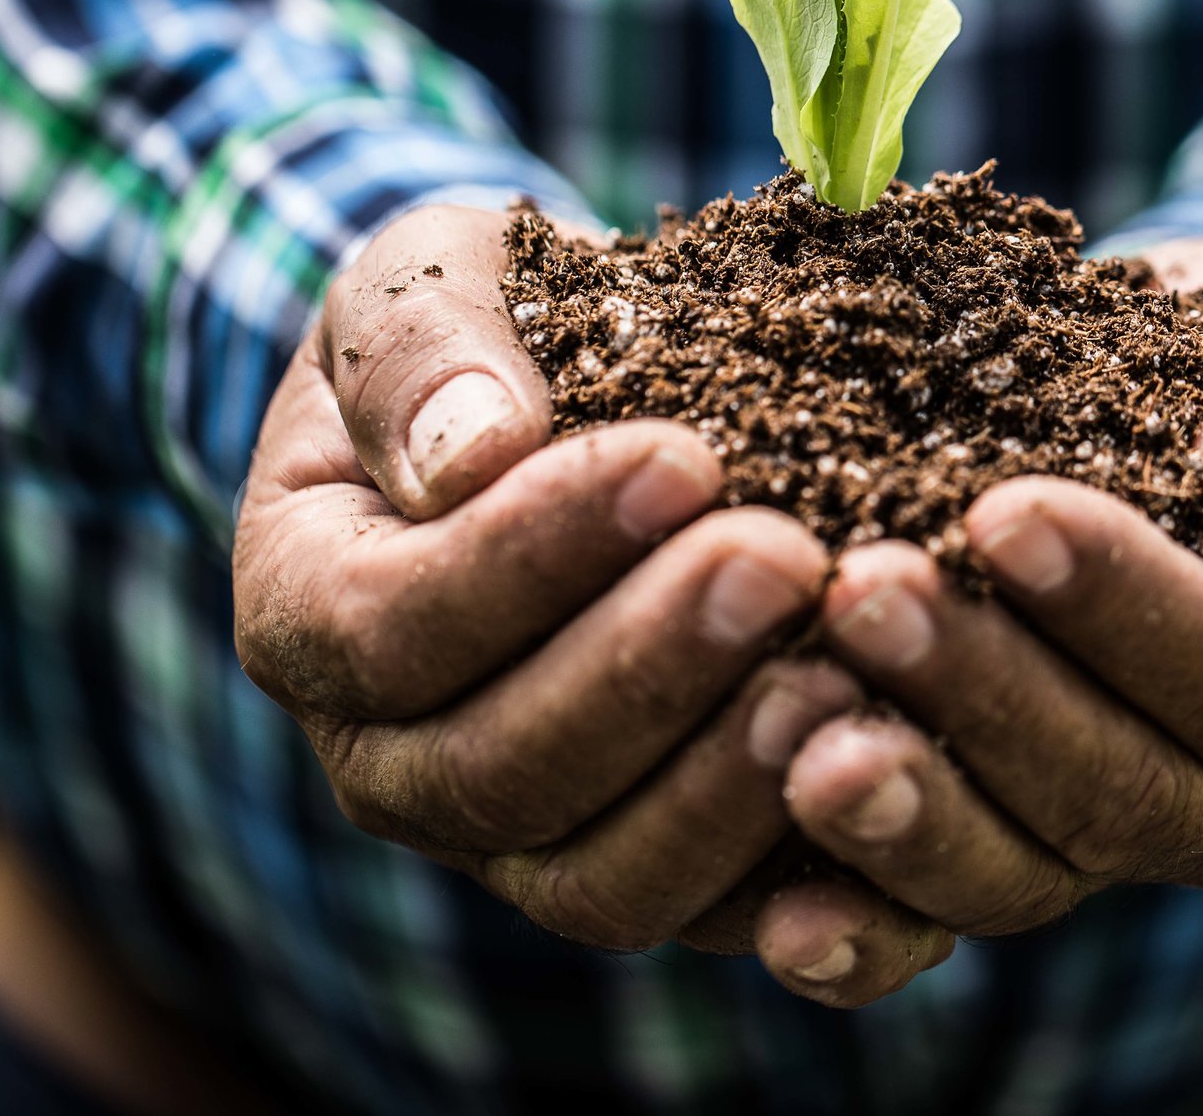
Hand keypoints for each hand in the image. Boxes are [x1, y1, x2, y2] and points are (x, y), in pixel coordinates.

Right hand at [231, 205, 861, 952]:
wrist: (572, 400)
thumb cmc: (490, 329)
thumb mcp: (429, 282)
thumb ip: (423, 351)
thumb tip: (470, 455)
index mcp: (308, 615)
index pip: (391, 626)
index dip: (532, 555)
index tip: (680, 457)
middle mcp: (393, 765)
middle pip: (499, 771)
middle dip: (650, 666)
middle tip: (785, 558)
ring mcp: (518, 844)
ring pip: (604, 880)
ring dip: (726, 785)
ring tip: (843, 672)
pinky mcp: (649, 873)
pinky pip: (720, 920)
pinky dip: (811, 872)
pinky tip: (894, 767)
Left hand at [759, 239, 1202, 1003]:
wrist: (1162, 408)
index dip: (1127, 605)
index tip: (1007, 512)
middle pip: (1113, 789)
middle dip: (982, 692)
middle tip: (861, 588)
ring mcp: (1097, 846)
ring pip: (1013, 872)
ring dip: (906, 809)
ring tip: (796, 728)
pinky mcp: (986, 858)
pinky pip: (922, 928)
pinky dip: (854, 933)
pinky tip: (774, 916)